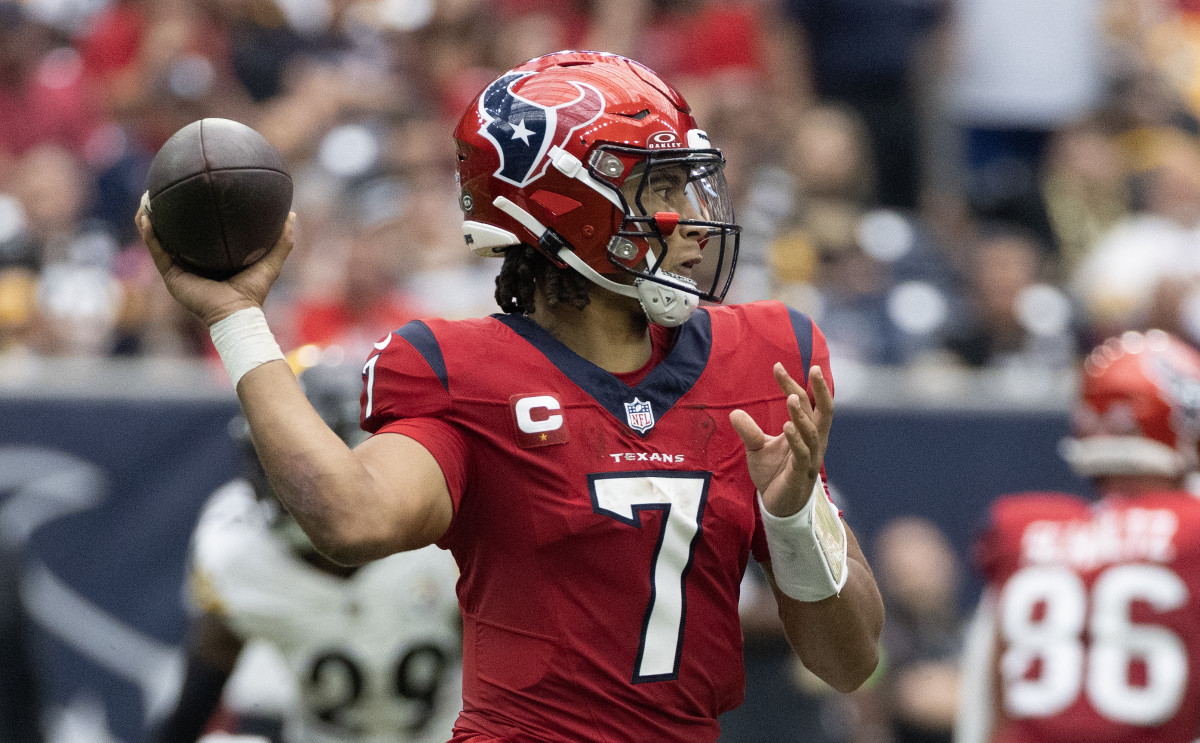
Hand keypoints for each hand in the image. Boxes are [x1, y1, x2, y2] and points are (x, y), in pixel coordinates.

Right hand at [134, 201, 295, 326]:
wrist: (236, 313)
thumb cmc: (254, 292)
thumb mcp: (270, 261)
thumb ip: (282, 240)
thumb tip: (291, 214)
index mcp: (211, 259)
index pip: (200, 234)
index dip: (194, 215)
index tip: (192, 192)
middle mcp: (193, 263)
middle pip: (175, 234)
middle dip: (166, 214)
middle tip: (162, 192)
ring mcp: (180, 270)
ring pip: (159, 240)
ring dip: (149, 220)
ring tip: (145, 200)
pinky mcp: (172, 277)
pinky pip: (157, 251)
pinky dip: (150, 235)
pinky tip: (145, 217)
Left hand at [730, 363, 832, 517]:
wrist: (777, 506)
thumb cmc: (773, 474)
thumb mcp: (757, 449)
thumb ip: (749, 431)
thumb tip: (734, 412)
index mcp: (806, 431)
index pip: (804, 402)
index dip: (792, 383)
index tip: (776, 366)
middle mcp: (814, 441)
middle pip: (824, 411)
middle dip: (821, 390)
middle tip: (813, 368)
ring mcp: (810, 457)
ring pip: (813, 432)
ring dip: (802, 414)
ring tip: (791, 397)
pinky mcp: (802, 473)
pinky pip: (803, 454)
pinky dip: (796, 439)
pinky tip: (787, 426)